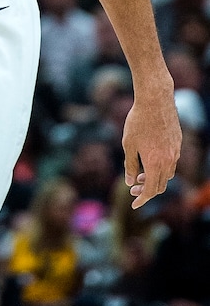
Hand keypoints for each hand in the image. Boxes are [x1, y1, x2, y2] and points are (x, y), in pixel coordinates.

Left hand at [122, 80, 181, 208]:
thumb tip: (129, 182)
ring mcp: (175, 152)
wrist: (155, 100)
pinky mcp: (178, 143)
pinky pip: (172, 163)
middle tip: (133, 188)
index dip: (141, 199)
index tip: (133, 205)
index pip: (150, 190)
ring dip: (154, 179)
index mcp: (155, 163)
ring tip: (139, 173)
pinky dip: (161, 168)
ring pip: (167, 175)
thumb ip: (129, 165)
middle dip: (146, 190)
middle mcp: (168, 161)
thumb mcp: (128, 144)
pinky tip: (150, 160)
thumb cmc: (138, 120)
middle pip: (160, 186)